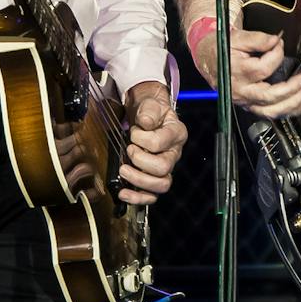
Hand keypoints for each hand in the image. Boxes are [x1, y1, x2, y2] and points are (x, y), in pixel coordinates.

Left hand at [117, 82, 187, 204]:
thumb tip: (145, 123)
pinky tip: (123, 193)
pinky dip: (137, 197)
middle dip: (140, 161)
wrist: (148, 115)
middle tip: (129, 150)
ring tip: (124, 170)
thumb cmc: (151, 111)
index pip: (159, 143)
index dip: (142, 139)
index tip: (134, 132)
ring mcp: (166, 168)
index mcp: (176, 133)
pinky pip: (152, 196)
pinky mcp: (155, 179)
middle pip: (163, 167)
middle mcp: (174, 153)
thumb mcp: (151, 104)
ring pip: (161, 185)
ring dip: (139, 180)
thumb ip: (149, 111)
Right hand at [191, 24, 300, 118]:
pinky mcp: (247, 104)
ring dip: (289, 105)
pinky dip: (284, 111)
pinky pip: (266, 113)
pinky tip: (297, 106)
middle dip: (290, 89)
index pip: (263, 68)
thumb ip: (257, 39)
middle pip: (268, 95)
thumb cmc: (222, 48)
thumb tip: (276, 40)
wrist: (208, 58)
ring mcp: (243, 100)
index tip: (280, 45)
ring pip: (268, 110)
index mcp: (236, 71)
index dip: (276, 55)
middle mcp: (239, 90)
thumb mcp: (237, 37)